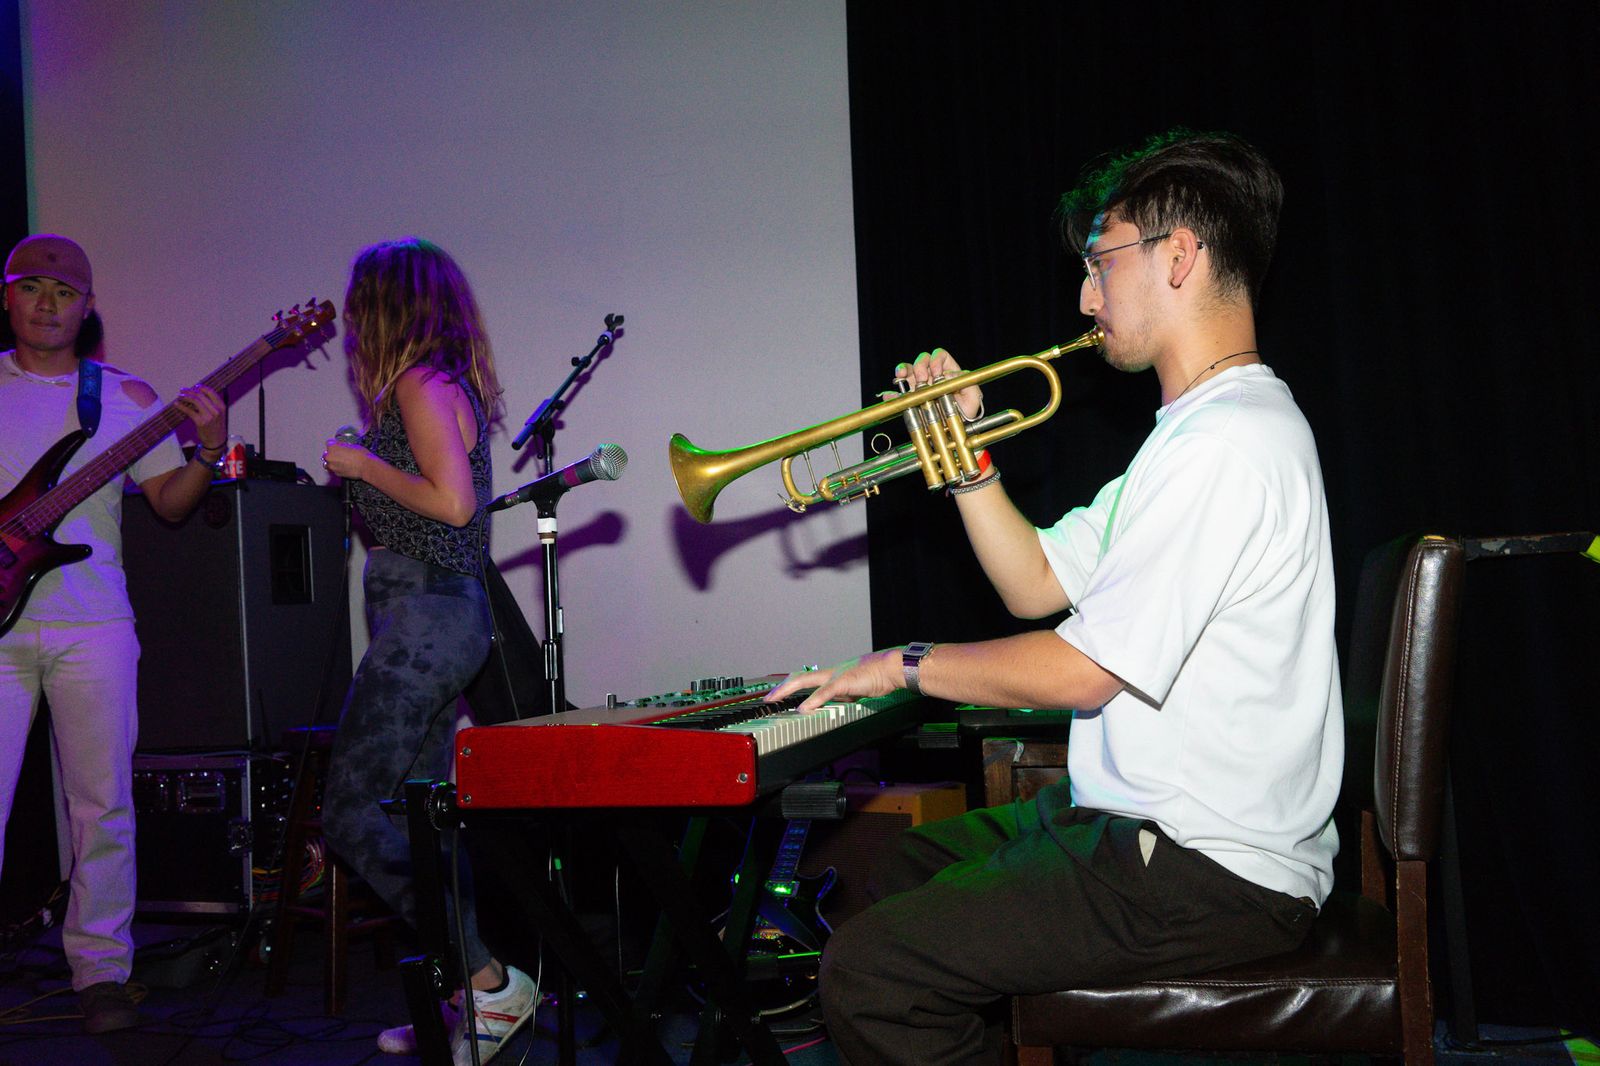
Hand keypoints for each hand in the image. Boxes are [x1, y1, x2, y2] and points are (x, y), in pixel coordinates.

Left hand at [176, 386, 226, 448]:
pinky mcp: (201, 422)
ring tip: (179, 396)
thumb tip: (198, 394)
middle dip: (190, 391)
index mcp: (222, 406)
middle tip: (183, 390)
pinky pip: (189, 411)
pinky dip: (181, 406)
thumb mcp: (219, 414)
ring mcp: (209, 416)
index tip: (194, 387)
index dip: (201, 388)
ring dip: (185, 397)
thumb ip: (212, 404)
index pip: (211, 392)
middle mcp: (216, 410)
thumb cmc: (216, 427)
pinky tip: (176, 404)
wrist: (216, 441)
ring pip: (195, 401)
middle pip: (201, 395)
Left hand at [323, 438, 368, 479]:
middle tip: (341, 453)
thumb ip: (343, 446)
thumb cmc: (361, 455)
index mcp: (332, 447)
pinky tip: (345, 466)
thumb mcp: (352, 445)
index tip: (338, 444)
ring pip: (329, 463)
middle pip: (327, 454)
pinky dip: (338, 468)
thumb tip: (343, 447)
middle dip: (333, 453)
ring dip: (333, 461)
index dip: (335, 443)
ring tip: (342, 460)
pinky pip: (334, 469)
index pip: (329, 443)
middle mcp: (330, 457)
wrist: (366, 466)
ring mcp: (332, 466)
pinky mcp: (337, 473)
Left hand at [765, 649, 902, 712]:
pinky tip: (804, 708)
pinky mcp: (845, 681)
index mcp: (834, 675)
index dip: (790, 686)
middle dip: (782, 688)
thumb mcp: (856, 689)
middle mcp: (831, 673)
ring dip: (788, 691)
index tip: (777, 695)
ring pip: (806, 681)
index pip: (806, 678)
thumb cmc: (879, 676)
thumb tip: (834, 705)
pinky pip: (826, 692)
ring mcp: (837, 675)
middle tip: (767, 698)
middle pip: (799, 677)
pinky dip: (813, 701)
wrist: (893, 667)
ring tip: (774, 700)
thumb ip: (844, 696)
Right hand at [891, 348, 981, 419]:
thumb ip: (965, 382)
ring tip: (900, 376)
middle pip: (921, 360)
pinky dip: (892, 394)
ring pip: (907, 371)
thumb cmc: (967, 410)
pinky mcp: (910, 400)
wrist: (957, 428)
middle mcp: (931, 375)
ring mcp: (919, 386)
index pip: (939, 355)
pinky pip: (898, 394)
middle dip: (920, 366)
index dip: (936, 360)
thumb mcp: (973, 396)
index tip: (937, 372)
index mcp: (947, 370)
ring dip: (902, 370)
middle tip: (922, 379)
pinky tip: (891, 395)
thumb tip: (949, 374)